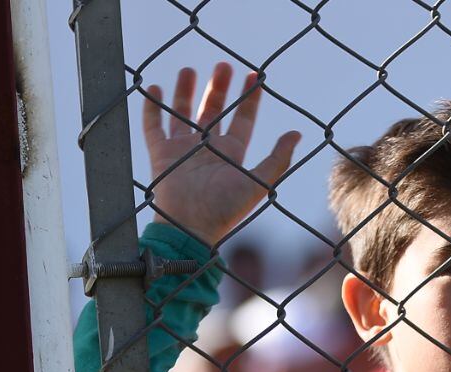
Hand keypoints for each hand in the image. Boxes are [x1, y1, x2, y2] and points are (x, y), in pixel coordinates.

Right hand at [143, 63, 300, 246]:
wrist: (190, 227)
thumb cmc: (226, 209)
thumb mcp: (259, 182)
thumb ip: (278, 159)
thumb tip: (298, 133)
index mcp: (231, 154)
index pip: (243, 120)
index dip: (250, 99)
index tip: (255, 76)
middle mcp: (207, 150)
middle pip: (214, 112)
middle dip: (219, 88)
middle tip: (223, 65)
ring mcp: (183, 151)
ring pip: (183, 114)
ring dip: (186, 92)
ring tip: (189, 69)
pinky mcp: (160, 155)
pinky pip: (153, 126)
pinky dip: (152, 108)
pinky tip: (154, 88)